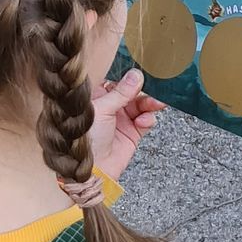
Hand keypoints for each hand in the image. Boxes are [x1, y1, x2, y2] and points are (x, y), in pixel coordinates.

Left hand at [90, 66, 162, 180]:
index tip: (141, 70)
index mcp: (96, 97)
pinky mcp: (132, 133)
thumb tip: (136, 74)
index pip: (115, 80)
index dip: (128, 76)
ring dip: (149, 103)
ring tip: (155, 104)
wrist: (92, 171)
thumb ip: (121, 92)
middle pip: (131, 92)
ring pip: (141, 105)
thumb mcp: (102, 110)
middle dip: (142, 91)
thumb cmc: (86, 140)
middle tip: (153, 89)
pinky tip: (144, 121)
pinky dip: (148, 119)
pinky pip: (146, 120)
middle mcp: (109, 107)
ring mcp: (121, 120)